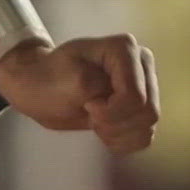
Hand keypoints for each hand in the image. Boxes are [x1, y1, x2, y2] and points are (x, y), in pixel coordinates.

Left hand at [0, 35, 158, 152]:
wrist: (41, 88)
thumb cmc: (50, 78)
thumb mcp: (69, 79)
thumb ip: (96, 87)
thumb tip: (118, 98)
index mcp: (125, 48)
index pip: (135, 96)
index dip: (110, 111)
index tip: (87, 104)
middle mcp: (142, 63)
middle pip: (147, 111)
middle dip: (114, 123)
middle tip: (90, 113)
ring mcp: (146, 85)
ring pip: (148, 125)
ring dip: (117, 132)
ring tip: (95, 120)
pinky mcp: (142, 107)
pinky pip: (145, 137)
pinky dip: (122, 141)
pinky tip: (104, 131)